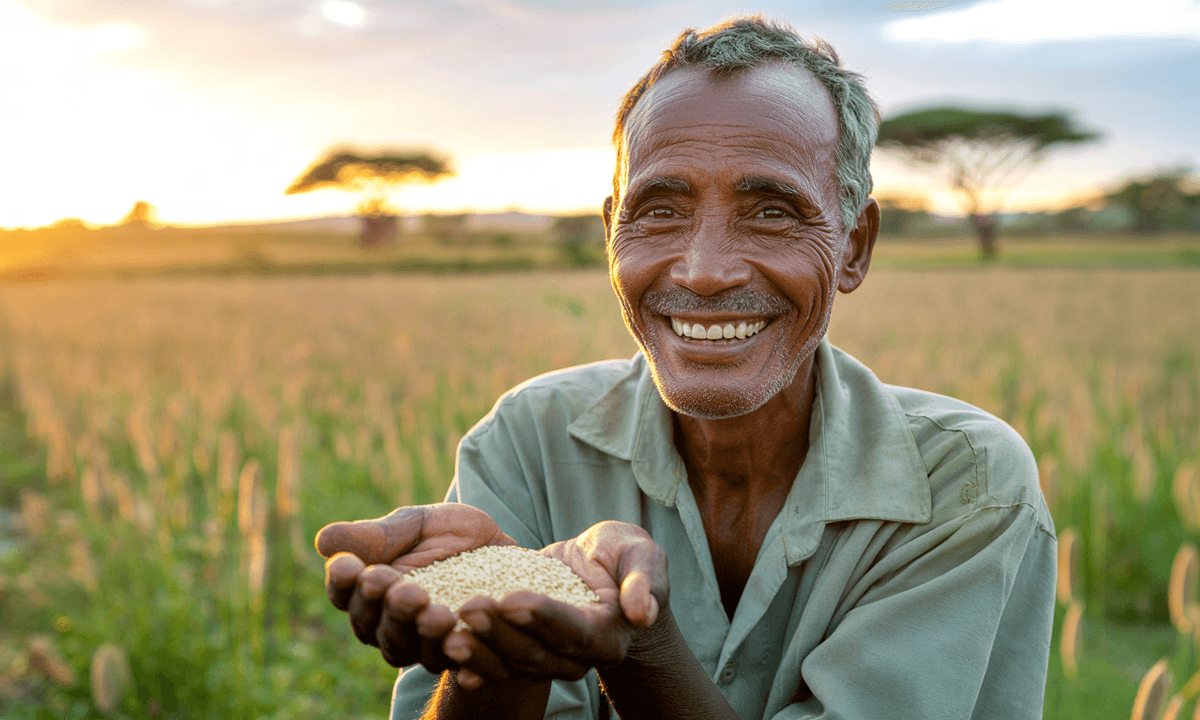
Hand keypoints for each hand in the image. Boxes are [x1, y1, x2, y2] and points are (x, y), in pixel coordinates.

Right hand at [315, 503, 516, 669]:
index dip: (344, 584)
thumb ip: (376, 536)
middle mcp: (389, 626)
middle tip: (404, 590)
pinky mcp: (462, 654)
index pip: (344, 595)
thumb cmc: (445, 532)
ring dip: (420, 633)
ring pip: (410, 650)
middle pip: (375, 628)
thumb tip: (324, 541)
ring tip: (437, 613)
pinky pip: (456, 663)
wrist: (499, 545)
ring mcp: (423, 645)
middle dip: (388, 609)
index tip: (350, 565)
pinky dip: (457, 657)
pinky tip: (463, 642)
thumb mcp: (414, 524)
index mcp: (368, 593)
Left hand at [441, 521, 668, 687]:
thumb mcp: (642, 555)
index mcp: (608, 635)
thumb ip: (644, 579)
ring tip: (449, 627)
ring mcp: (547, 658)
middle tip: (469, 606)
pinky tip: (445, 651)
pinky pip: (495, 662)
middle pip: (536, 652)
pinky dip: (472, 660)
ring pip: (511, 662)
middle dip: (500, 631)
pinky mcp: (522, 651)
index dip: (544, 618)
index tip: (512, 600)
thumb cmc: (624, 558)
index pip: (575, 631)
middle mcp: (576, 656)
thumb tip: (641, 611)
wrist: (602, 573)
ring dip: (479, 647)